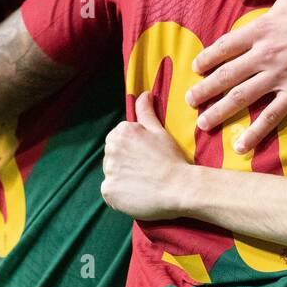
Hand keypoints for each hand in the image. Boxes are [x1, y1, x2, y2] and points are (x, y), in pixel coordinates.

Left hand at [101, 91, 191, 220]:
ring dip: (123, 176)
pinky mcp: (108, 191)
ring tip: (144, 181)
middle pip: (113, 155)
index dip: (133, 147)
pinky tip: (137, 191)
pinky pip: (111, 191)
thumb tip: (143, 93)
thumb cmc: (171, 158)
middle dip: (125, 160)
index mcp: (121, 132)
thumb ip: (146, 111)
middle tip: (146, 167)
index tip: (146, 154)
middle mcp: (110, 149)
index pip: (118, 138)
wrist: (178, 187)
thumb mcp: (159, 130)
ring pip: (112, 173)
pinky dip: (121, 193)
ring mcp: (108, 171)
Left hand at [187, 0, 286, 152]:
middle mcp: (265, 53)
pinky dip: (255, 132)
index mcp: (262, 27)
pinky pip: (272, 115)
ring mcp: (281, 75)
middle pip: (226, 75)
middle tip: (188, 101)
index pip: (225, 46)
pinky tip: (241, 146)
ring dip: (219, 112)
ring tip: (203, 123)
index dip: (207, 58)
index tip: (195, 68)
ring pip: (241, 97)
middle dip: (204, 90)